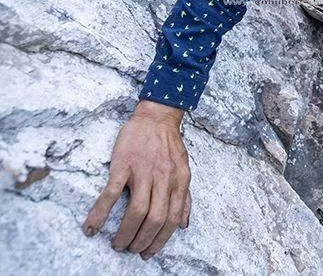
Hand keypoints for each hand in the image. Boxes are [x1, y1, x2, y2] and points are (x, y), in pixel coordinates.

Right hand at [83, 100, 191, 259]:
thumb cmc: (169, 145)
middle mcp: (164, 178)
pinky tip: (91, 227)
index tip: (150, 251)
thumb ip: (185, 197)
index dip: (161, 239)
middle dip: (143, 241)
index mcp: (179, 181)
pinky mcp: (123, 164)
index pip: (172, 219)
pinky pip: (111, 194)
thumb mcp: (184, 169)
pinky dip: (99, 213)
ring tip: (118, 244)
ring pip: (137, 211)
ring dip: (125, 233)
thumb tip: (184, 224)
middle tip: (132, 250)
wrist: (156, 117)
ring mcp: (143, 171)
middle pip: (155, 219)